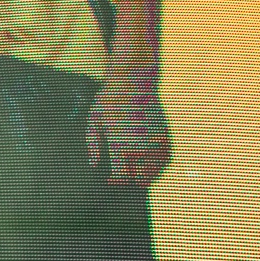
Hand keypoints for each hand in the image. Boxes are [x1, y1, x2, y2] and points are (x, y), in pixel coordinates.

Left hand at [86, 70, 170, 187]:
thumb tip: (94, 164)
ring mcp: (155, 137)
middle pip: (139, 175)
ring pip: (156, 168)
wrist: (134, 79)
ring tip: (138, 175)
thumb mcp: (93, 120)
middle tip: (122, 176)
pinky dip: (160, 164)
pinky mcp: (164, 132)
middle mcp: (140, 142)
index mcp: (120, 142)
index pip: (122, 174)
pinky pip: (166, 156)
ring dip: (147, 175)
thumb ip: (93, 143)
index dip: (116, 181)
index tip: (109, 179)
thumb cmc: (109, 100)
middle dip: (130, 179)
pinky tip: (151, 166)